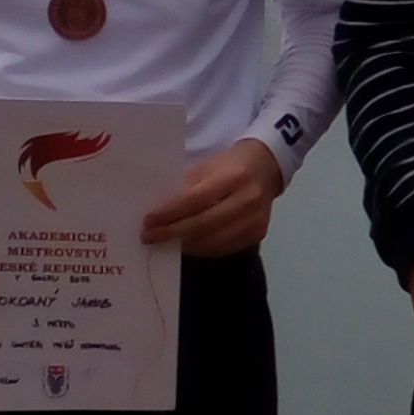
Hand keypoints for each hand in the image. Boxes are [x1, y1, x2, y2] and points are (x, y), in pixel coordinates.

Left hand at [143, 138, 285, 256]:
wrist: (265, 169)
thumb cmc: (229, 165)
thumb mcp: (206, 167)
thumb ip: (186, 189)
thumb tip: (158, 214)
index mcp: (234, 177)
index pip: (196, 200)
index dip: (170, 213)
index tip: (148, 221)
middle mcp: (248, 200)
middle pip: (204, 224)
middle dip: (172, 233)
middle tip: (148, 237)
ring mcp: (255, 221)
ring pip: (213, 242)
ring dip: (185, 245)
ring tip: (164, 243)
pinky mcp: (257, 235)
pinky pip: (224, 249)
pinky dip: (201, 249)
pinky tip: (186, 245)